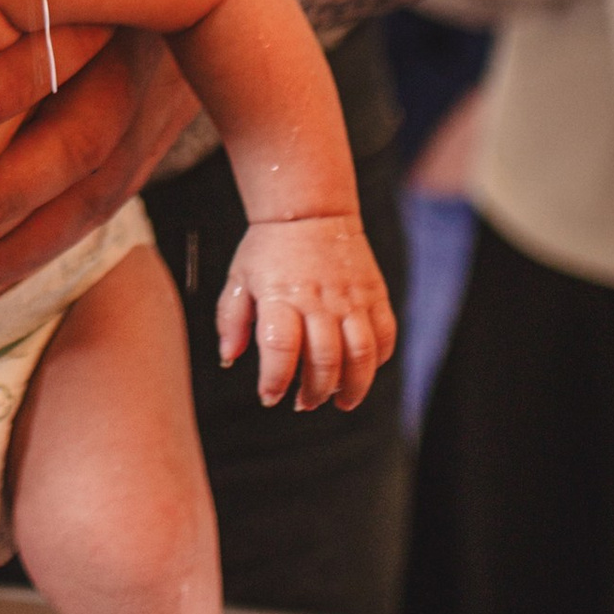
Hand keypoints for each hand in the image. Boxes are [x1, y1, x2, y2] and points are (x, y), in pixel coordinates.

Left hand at [216, 216, 394, 413]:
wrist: (309, 210)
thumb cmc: (268, 250)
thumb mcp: (238, 280)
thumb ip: (231, 321)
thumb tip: (229, 359)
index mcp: (280, 296)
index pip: (281, 349)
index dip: (275, 380)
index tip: (269, 396)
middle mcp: (318, 299)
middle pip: (325, 360)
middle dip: (315, 391)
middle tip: (304, 403)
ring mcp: (351, 297)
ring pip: (361, 354)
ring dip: (353, 386)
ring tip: (341, 401)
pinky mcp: (375, 293)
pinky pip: (385, 335)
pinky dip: (377, 360)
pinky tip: (363, 371)